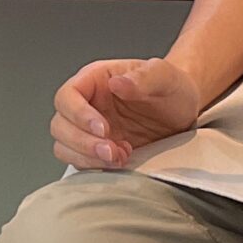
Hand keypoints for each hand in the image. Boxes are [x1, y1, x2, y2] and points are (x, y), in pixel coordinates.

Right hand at [51, 56, 201, 169]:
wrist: (182, 110)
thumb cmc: (171, 88)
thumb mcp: (165, 76)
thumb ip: (143, 77)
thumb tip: (118, 83)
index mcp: (95, 80)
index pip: (67, 96)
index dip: (78, 114)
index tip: (103, 128)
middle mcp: (87, 104)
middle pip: (60, 125)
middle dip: (82, 142)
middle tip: (111, 150)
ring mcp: (88, 129)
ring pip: (64, 146)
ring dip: (86, 157)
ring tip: (118, 157)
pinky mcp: (96, 150)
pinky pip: (80, 161)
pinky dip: (95, 166)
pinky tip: (121, 161)